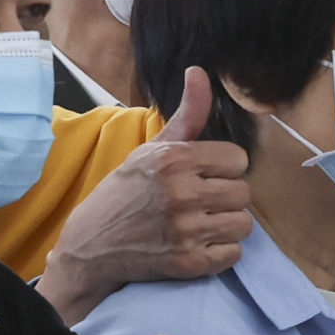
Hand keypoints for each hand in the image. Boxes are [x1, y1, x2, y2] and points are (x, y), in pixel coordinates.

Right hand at [35, 70, 253, 319]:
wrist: (91, 246)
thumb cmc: (123, 193)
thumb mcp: (151, 149)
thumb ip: (186, 115)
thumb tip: (198, 72)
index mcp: (174, 160)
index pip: (238, 159)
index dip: (223, 167)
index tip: (204, 175)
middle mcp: (182, 193)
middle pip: (243, 192)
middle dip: (225, 196)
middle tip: (200, 201)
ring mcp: (186, 230)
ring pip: (243, 223)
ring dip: (226, 224)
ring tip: (202, 222)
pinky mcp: (188, 262)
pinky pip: (234, 253)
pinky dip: (220, 251)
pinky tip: (198, 242)